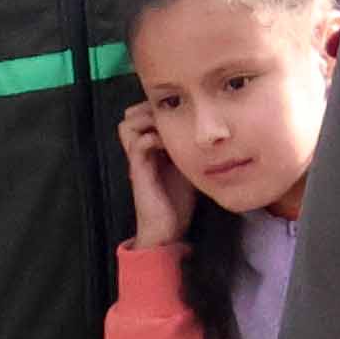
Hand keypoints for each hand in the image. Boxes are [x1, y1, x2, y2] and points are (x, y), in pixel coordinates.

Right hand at [117, 104, 192, 256]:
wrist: (167, 229)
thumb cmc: (178, 201)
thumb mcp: (188, 167)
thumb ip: (190, 149)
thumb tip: (212, 134)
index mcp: (150, 148)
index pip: (143, 114)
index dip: (157, 109)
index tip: (179, 113)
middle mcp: (140, 151)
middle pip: (131, 115)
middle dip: (150, 111)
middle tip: (172, 118)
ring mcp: (138, 160)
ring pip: (127, 125)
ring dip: (148, 121)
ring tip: (168, 130)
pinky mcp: (139, 171)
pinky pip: (139, 143)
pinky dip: (153, 138)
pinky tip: (169, 146)